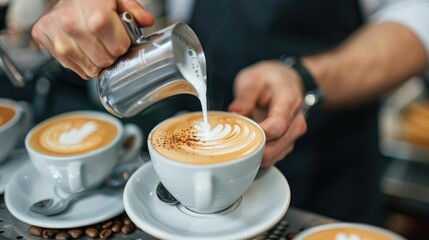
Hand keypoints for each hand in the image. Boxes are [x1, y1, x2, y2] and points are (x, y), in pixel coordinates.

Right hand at [31, 0, 154, 78]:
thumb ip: (134, 11)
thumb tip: (147, 20)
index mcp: (96, 14)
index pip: (118, 49)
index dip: (122, 45)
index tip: (119, 37)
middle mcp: (72, 24)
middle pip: (104, 61)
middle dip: (110, 54)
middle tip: (105, 40)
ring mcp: (57, 33)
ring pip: (89, 69)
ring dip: (95, 60)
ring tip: (93, 42)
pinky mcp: (44, 38)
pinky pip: (74, 68)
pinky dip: (82, 63)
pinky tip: (81, 46)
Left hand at [228, 60, 306, 166]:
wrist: (284, 81)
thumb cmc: (269, 80)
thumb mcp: (252, 80)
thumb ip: (244, 97)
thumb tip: (235, 114)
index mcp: (289, 101)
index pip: (277, 126)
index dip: (258, 135)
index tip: (240, 135)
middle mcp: (296, 121)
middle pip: (275, 147)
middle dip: (252, 146)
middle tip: (234, 138)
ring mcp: (293, 135)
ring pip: (273, 156)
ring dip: (255, 152)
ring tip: (243, 137)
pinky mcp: (288, 144)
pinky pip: (272, 157)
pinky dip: (259, 154)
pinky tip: (250, 142)